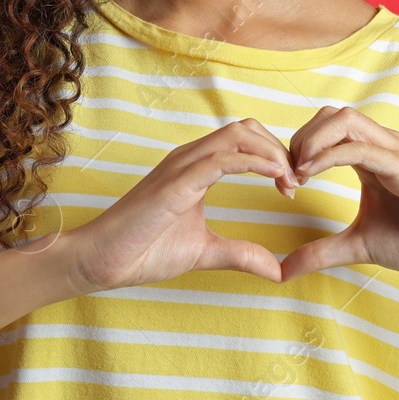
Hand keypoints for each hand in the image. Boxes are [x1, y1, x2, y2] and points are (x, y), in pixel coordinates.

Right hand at [65, 118, 300, 293]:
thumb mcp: (206, 252)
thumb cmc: (144, 250)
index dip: (275, 157)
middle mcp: (189, 158)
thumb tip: (277, 270)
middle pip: (247, 129)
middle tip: (296, 183)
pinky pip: (222, 159)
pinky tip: (275, 178)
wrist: (102, 260)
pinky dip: (255, 163)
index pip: (244, 140)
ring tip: (290, 181)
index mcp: (196, 168)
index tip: (291, 188)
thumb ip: (241, 254)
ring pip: (238, 136)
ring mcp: (182, 167)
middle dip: (279, 150)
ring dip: (272, 153)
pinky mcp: (176, 184)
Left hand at [280, 106, 398, 285]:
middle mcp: (383, 146)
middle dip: (301, 138)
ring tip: (297, 173)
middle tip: (287, 175)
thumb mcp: (357, 246)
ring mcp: (395, 153)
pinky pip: (362, 148)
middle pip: (332, 115)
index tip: (286, 184)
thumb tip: (282, 271)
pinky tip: (310, 174)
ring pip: (344, 120)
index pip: (327, 128)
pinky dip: (329, 155)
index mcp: (371, 156)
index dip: (298, 149)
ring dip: (312, 141)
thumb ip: (321, 253)